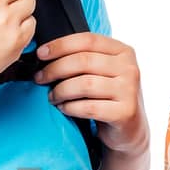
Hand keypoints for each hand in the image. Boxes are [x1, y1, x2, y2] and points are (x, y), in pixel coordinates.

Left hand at [34, 33, 147, 154]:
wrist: (129, 128)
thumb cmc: (109, 97)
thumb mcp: (103, 72)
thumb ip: (84, 58)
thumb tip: (46, 54)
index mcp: (123, 51)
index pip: (88, 40)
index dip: (61, 45)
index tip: (41, 54)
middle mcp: (130, 68)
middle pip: (83, 61)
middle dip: (55, 69)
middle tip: (40, 78)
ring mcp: (129, 90)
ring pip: (84, 84)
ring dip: (61, 91)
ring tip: (52, 96)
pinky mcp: (125, 112)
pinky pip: (89, 107)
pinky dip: (71, 107)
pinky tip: (64, 108)